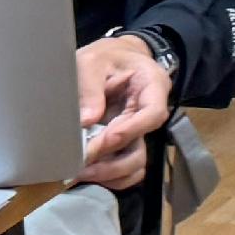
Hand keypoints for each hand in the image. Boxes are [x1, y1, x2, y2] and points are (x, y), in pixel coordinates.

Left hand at [75, 35, 174, 190]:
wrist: (110, 58)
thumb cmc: (105, 56)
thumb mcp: (93, 60)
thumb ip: (91, 87)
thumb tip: (87, 121)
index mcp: (151, 87)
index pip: (153, 113)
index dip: (130, 130)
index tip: (104, 139)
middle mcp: (148, 113)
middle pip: (143, 146)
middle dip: (113, 161)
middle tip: (82, 163)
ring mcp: (137, 131)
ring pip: (135, 163)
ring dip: (109, 173)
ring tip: (80, 173)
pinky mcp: (124, 143)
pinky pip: (126, 169)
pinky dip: (110, 177)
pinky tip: (88, 173)